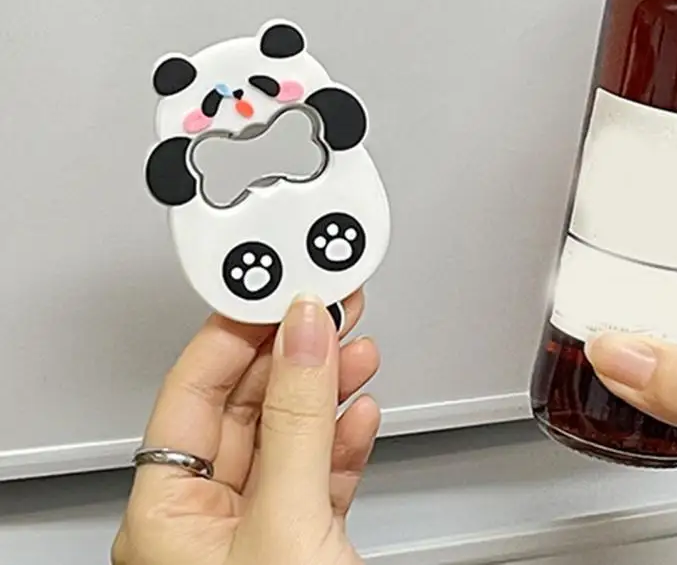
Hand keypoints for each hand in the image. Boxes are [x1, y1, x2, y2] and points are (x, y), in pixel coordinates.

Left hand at [113, 292, 379, 564]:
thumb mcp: (286, 518)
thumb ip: (298, 421)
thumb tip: (303, 334)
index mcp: (164, 516)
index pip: (192, 393)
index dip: (237, 332)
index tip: (279, 289)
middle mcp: (202, 522)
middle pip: (245, 405)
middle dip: (295, 353)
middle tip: (329, 308)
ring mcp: (255, 533)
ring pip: (288, 433)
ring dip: (327, 387)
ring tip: (354, 349)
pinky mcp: (303, 545)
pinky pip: (317, 470)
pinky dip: (342, 435)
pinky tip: (360, 409)